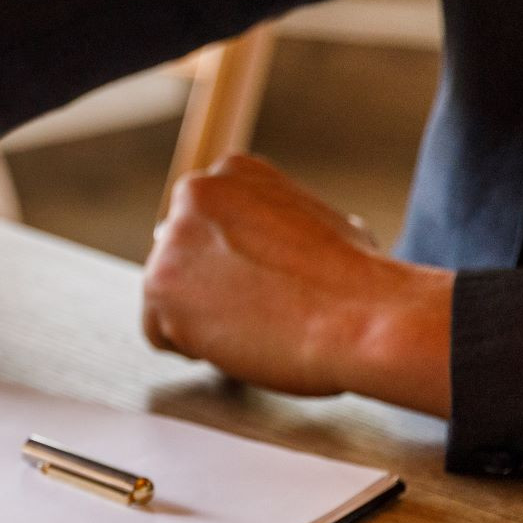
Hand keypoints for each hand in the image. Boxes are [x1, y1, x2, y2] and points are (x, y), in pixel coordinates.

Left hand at [142, 154, 452, 413]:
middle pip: (179, 259)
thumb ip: (272, 225)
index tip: (257, 283)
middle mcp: (195, 195)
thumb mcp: (319, 220)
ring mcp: (172, 240)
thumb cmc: (357, 282)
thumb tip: (264, 244)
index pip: (204, 227)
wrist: (365, 318)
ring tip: (257, 326)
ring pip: (168, 298)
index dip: (230, 264)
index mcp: (234, 173)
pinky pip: (157, 333)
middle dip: (210, 290)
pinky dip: (192, 348)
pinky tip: (238, 342)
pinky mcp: (159, 286)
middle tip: (258, 311)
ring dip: (204, 321)